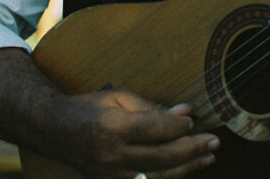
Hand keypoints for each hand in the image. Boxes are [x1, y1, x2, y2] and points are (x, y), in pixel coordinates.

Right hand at [61, 88, 219, 178]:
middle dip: (191, 150)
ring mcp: (110, 176)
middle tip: (214, 141)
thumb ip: (152, 108)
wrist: (56, 131)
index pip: (153, 130)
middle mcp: (112, 156)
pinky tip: (185, 170)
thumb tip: (184, 113)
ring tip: (208, 157)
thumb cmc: (89, 108)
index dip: (177, 127)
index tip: (194, 121)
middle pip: (160, 158)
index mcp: (113, 127)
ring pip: (157, 177)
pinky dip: (168, 178)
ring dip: (186, 168)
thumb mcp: (119, 97)